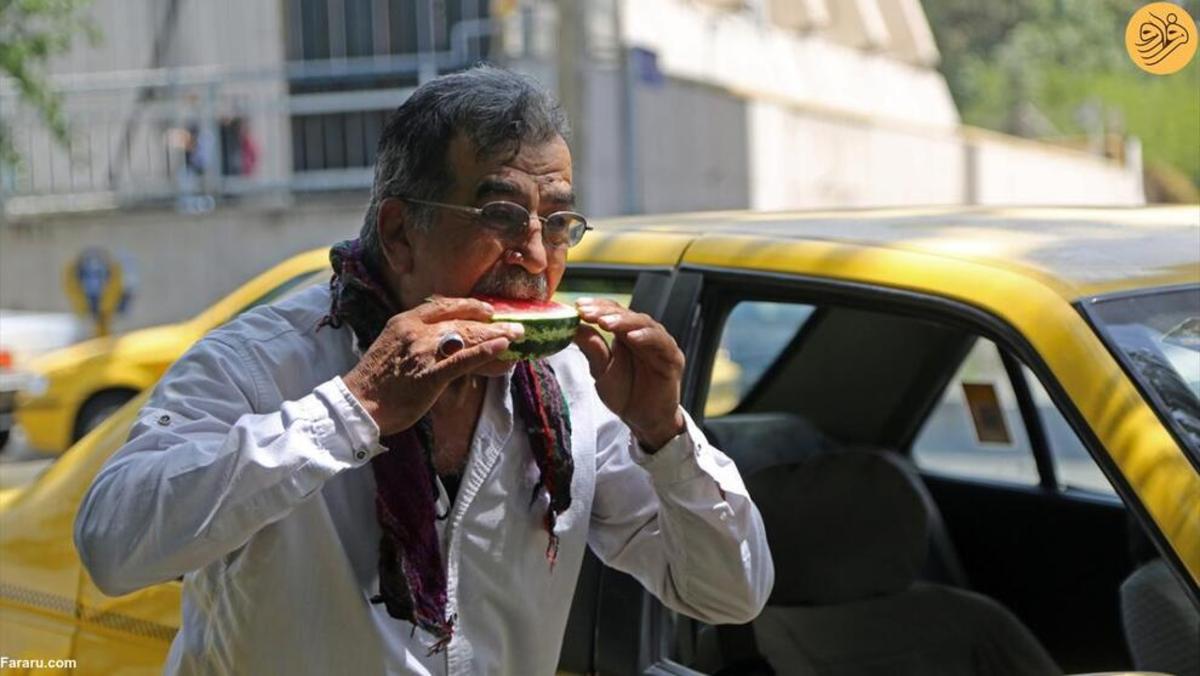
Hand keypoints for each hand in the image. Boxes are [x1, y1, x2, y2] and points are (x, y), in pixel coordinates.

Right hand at [342, 297, 523, 436]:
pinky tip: (502, 347)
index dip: (469, 306)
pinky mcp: (429, 375)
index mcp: (404, 321)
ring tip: (517, 334)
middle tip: (513, 324)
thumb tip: (443, 340)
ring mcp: (422, 352)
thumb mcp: (393, 347)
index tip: (487, 309)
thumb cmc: (376, 382)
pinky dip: (484, 352)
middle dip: (490, 322)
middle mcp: (415, 331)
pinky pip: (463, 360)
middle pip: (460, 321)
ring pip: (466, 337)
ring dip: (495, 335)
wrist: (357, 405)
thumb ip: (415, 339)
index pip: (443, 305)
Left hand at [572, 298, 685, 450]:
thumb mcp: (601, 371)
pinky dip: (647, 337)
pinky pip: (662, 343)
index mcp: (625, 334)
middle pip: (626, 315)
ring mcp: (660, 345)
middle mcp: (644, 334)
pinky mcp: (672, 358)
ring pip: (644, 324)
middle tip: (587, 312)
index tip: (577, 306)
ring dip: (624, 321)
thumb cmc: (625, 393)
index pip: (612, 312)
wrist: (644, 421)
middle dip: (605, 312)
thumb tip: (573, 327)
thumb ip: (592, 349)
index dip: (596, 307)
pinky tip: (632, 337)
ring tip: (605, 322)